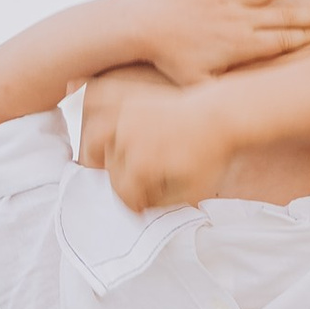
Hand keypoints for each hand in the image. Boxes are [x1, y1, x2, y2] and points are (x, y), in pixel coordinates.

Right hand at [99, 77, 236, 213]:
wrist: (222, 116)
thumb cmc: (211, 154)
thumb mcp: (192, 192)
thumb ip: (162, 204)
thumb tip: (141, 206)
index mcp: (141, 165)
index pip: (125, 194)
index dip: (134, 205)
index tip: (141, 208)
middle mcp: (127, 140)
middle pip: (111, 171)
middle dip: (122, 183)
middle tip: (135, 188)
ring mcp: (127, 117)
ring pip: (95, 139)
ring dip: (96, 153)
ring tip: (101, 161)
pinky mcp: (131, 100)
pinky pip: (101, 101)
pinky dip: (92, 107)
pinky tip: (87, 114)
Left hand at [133, 0, 309, 83]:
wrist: (145, 28)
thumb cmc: (171, 60)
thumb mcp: (198, 86)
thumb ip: (222, 96)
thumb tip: (240, 112)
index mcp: (241, 46)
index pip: (280, 42)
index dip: (304, 38)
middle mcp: (240, 21)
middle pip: (283, 17)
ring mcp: (227, 0)